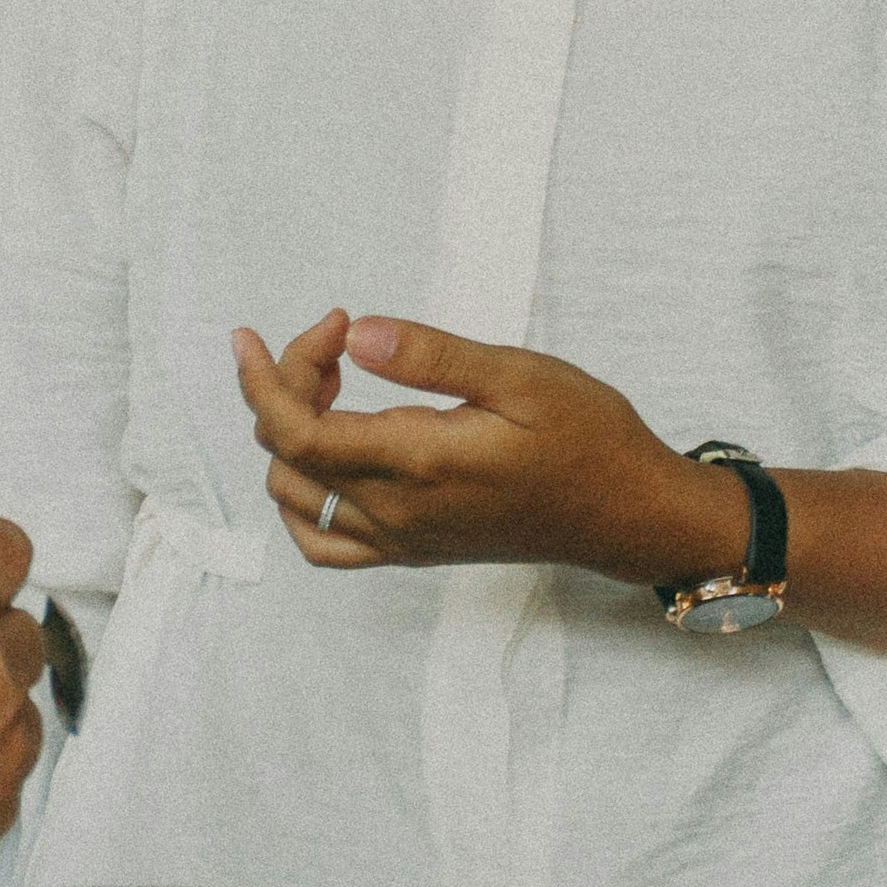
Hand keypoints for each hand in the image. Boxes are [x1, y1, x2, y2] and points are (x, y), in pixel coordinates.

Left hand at [233, 312, 743, 586]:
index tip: (259, 333)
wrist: (627, 513)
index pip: (298, 431)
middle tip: (340, 334)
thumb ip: (433, 357)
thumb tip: (359, 336)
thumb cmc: (587, 439)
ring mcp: (401, 540)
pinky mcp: (412, 552)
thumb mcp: (520, 376)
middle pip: (287, 455)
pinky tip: (330, 454)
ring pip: (294, 497)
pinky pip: (323, 542)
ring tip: (338, 382)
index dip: (265, 378)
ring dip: (290, 434)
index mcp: (419, 464)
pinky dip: (301, 497)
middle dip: (287, 384)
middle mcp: (398, 513)